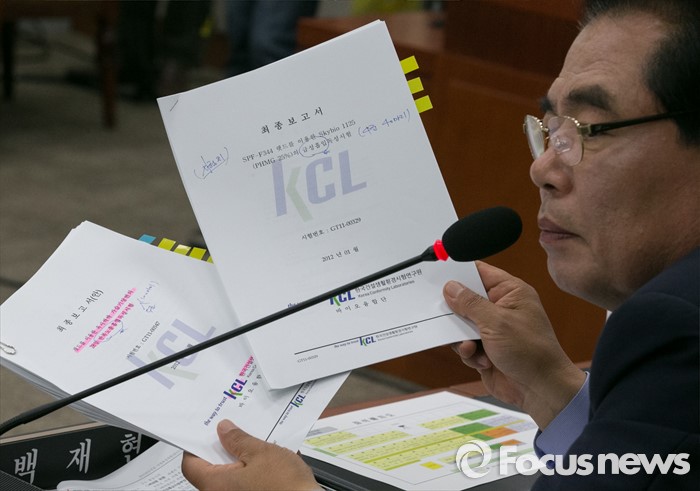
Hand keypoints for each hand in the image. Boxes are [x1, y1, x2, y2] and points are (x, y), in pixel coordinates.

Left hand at [181, 420, 319, 490]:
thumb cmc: (286, 486)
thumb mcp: (261, 452)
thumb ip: (239, 440)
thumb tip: (224, 430)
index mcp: (217, 485)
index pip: (191, 465)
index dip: (195, 446)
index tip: (205, 432)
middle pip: (208, 470)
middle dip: (220, 448)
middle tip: (231, 431)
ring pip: (226, 476)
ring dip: (235, 459)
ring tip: (250, 443)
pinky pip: (239, 483)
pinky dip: (245, 470)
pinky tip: (260, 459)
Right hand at [443, 261, 584, 427]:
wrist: (541, 390)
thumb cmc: (531, 352)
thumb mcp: (496, 322)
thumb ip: (470, 303)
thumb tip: (450, 287)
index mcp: (510, 292)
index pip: (480, 272)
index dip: (459, 272)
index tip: (437, 274)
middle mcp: (501, 308)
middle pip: (466, 299)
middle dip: (456, 311)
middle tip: (445, 315)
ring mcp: (493, 329)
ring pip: (461, 324)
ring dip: (462, 338)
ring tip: (471, 346)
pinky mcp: (486, 348)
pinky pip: (464, 344)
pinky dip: (468, 353)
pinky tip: (481, 360)